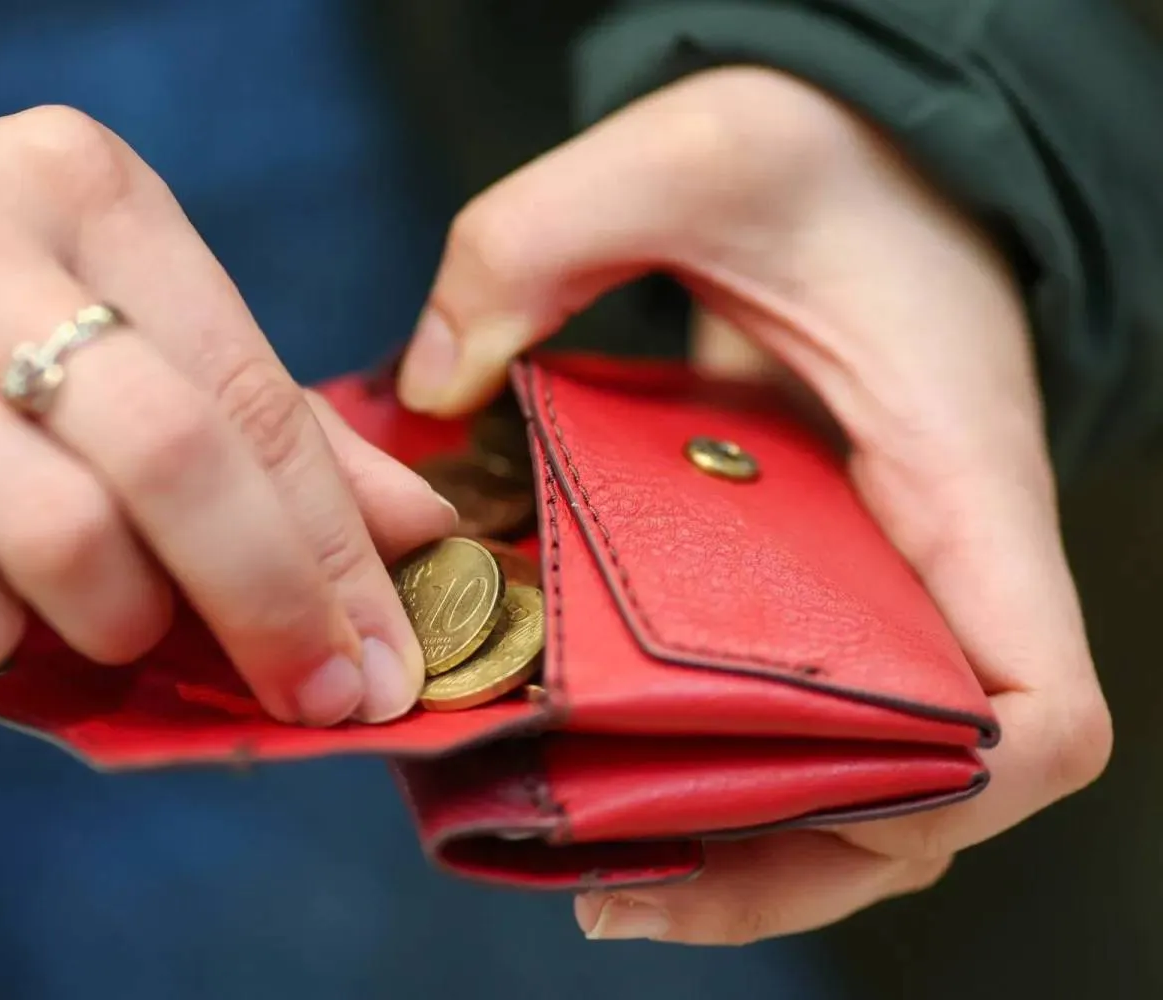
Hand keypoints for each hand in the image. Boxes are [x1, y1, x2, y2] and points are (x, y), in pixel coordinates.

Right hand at [0, 106, 453, 726]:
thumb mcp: (109, 317)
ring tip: (120, 624)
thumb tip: (410, 529)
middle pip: (171, 457)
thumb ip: (256, 418)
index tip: (388, 650)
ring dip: (122, 620)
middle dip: (271, 601)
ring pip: (56, 534)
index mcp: (81, 187)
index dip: (338, 541)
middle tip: (318, 691)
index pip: (248, 390)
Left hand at [398, 67, 1111, 940]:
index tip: (810, 814)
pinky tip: (609, 762)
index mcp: (958, 485)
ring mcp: (883, 572)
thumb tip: (428, 389)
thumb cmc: (830, 151)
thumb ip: (538, 240)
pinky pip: (801, 699)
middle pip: (922, 787)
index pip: (1036, 709)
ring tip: (600, 869)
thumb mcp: (693, 149)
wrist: (877, 143)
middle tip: (616, 881)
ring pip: (860, 767)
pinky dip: (726, 757)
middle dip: (785, 856)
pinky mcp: (822, 563)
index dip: (951, 795)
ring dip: (750, 838)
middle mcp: (939, 559)